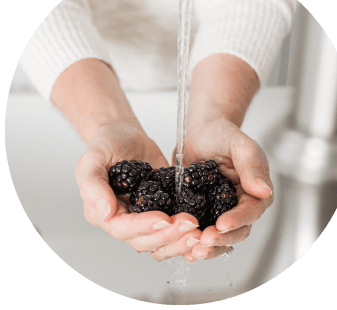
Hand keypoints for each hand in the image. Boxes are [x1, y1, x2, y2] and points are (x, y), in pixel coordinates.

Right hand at [75, 122, 200, 258]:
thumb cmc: (107, 145)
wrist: (126, 136)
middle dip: (168, 235)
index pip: (122, 229)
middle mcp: (125, 220)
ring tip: (199, 232)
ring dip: (180, 240)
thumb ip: (93, 184)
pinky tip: (203, 229)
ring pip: (161, 242)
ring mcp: (145, 217)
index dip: (143, 227)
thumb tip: (105, 212)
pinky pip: (173, 229)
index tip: (164, 219)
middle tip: (190, 224)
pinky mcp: (163, 210)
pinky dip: (186, 233)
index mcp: (103, 213)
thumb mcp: (93, 158)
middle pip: (145, 241)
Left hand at [174, 118, 272, 261]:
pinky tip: (182, 246)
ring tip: (192, 252)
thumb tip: (264, 190)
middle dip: (221, 239)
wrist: (200, 132)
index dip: (237, 220)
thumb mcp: (239, 145)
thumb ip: (252, 165)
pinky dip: (192, 239)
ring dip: (207, 246)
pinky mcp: (201, 211)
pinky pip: (199, 229)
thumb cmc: (222, 134)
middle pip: (236, 230)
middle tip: (203, 242)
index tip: (221, 225)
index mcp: (253, 190)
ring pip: (218, 235)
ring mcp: (219, 209)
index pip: (251, 211)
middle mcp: (238, 204)